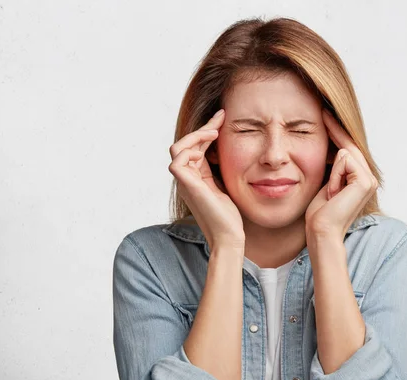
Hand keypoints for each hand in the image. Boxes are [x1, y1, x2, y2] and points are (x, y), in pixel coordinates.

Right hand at [169, 109, 244, 248]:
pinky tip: (207, 148)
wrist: (229, 236)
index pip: (195, 147)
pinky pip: (177, 162)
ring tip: (215, 134)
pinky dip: (189, 151)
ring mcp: (185, 183)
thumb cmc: (229, 216)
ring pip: (177, 149)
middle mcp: (187, 178)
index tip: (222, 117)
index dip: (206, 130)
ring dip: (195, 136)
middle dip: (202, 128)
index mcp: (195, 177)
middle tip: (221, 117)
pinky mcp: (188, 187)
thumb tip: (224, 150)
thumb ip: (218, 169)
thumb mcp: (225, 184)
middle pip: (184, 144)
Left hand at [305, 109, 378, 240]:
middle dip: (334, 130)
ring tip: (331, 192)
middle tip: (322, 110)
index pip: (348, 148)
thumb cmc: (319, 213)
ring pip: (346, 152)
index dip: (337, 131)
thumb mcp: (325, 182)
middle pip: (349, 146)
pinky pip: (344, 160)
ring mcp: (369, 180)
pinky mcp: (365, 181)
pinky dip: (334, 175)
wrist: (321, 231)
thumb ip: (332, 166)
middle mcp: (369, 178)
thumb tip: (329, 146)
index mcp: (361, 179)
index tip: (325, 112)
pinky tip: (333, 192)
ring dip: (332, 171)